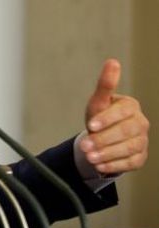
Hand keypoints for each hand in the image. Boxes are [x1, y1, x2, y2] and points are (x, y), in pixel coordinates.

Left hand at [80, 59, 149, 173]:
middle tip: (85, 146)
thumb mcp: (98, 102)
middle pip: (126, 132)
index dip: (107, 119)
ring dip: (107, 154)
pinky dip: (114, 165)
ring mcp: (142, 141)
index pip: (123, 112)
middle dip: (104, 139)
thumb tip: (112, 61)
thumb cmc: (101, 115)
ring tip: (89, 157)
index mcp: (131, 107)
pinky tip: (99, 166)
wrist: (103, 136)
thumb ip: (105, 84)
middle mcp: (140, 124)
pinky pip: (130, 163)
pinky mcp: (139, 158)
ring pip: (128, 148)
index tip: (91, 125)